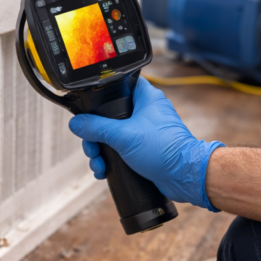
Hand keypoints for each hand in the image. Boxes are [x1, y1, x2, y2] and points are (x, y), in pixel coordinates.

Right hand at [68, 77, 224, 209]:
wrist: (184, 176)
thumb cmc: (164, 150)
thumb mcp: (123, 136)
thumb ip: (96, 128)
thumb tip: (76, 124)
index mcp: (145, 98)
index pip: (118, 84)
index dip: (101, 96)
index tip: (89, 110)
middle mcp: (145, 112)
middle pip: (109, 116)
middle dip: (95, 135)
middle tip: (91, 147)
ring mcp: (144, 132)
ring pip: (113, 136)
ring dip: (101, 151)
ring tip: (98, 164)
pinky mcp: (144, 150)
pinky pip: (121, 150)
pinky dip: (111, 160)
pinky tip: (104, 171)